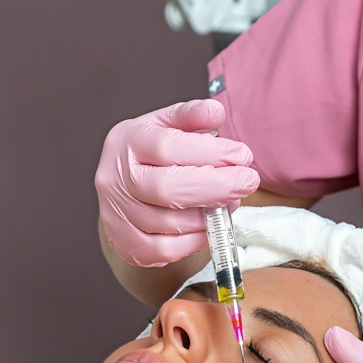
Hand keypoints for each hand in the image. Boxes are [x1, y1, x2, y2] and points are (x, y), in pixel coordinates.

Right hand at [95, 99, 259, 267]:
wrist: (121, 184)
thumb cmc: (150, 152)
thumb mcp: (167, 123)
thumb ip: (191, 115)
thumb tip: (215, 112)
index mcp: (127, 140)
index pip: (168, 147)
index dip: (211, 153)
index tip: (243, 155)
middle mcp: (115, 177)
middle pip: (168, 189)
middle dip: (217, 187)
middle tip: (247, 182)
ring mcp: (115, 213)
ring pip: (169, 223)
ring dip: (208, 216)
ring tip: (228, 203)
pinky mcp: (123, 242)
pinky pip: (163, 251)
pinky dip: (192, 242)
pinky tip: (206, 226)